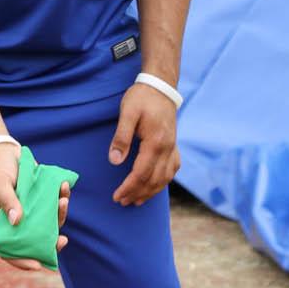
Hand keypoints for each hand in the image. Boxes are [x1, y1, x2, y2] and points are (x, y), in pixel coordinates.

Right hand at [0, 143, 69, 270]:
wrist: (5, 154)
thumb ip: (7, 201)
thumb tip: (17, 221)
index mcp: (1, 226)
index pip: (9, 251)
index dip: (22, 261)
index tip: (37, 265)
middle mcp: (18, 223)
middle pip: (34, 241)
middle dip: (50, 243)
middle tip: (62, 241)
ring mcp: (31, 213)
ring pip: (48, 224)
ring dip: (59, 215)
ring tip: (63, 200)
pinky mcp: (41, 201)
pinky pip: (54, 206)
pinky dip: (61, 198)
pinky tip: (63, 186)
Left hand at [109, 83, 180, 205]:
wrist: (160, 86)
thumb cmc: (141, 98)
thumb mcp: (127, 113)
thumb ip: (121, 137)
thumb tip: (115, 161)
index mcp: (156, 142)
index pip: (141, 173)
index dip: (129, 187)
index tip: (116, 196)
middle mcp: (168, 148)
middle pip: (153, 180)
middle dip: (137, 193)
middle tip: (122, 201)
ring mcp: (173, 147)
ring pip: (165, 178)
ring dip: (150, 192)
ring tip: (136, 200)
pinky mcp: (174, 145)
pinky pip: (172, 169)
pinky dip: (163, 181)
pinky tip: (156, 185)